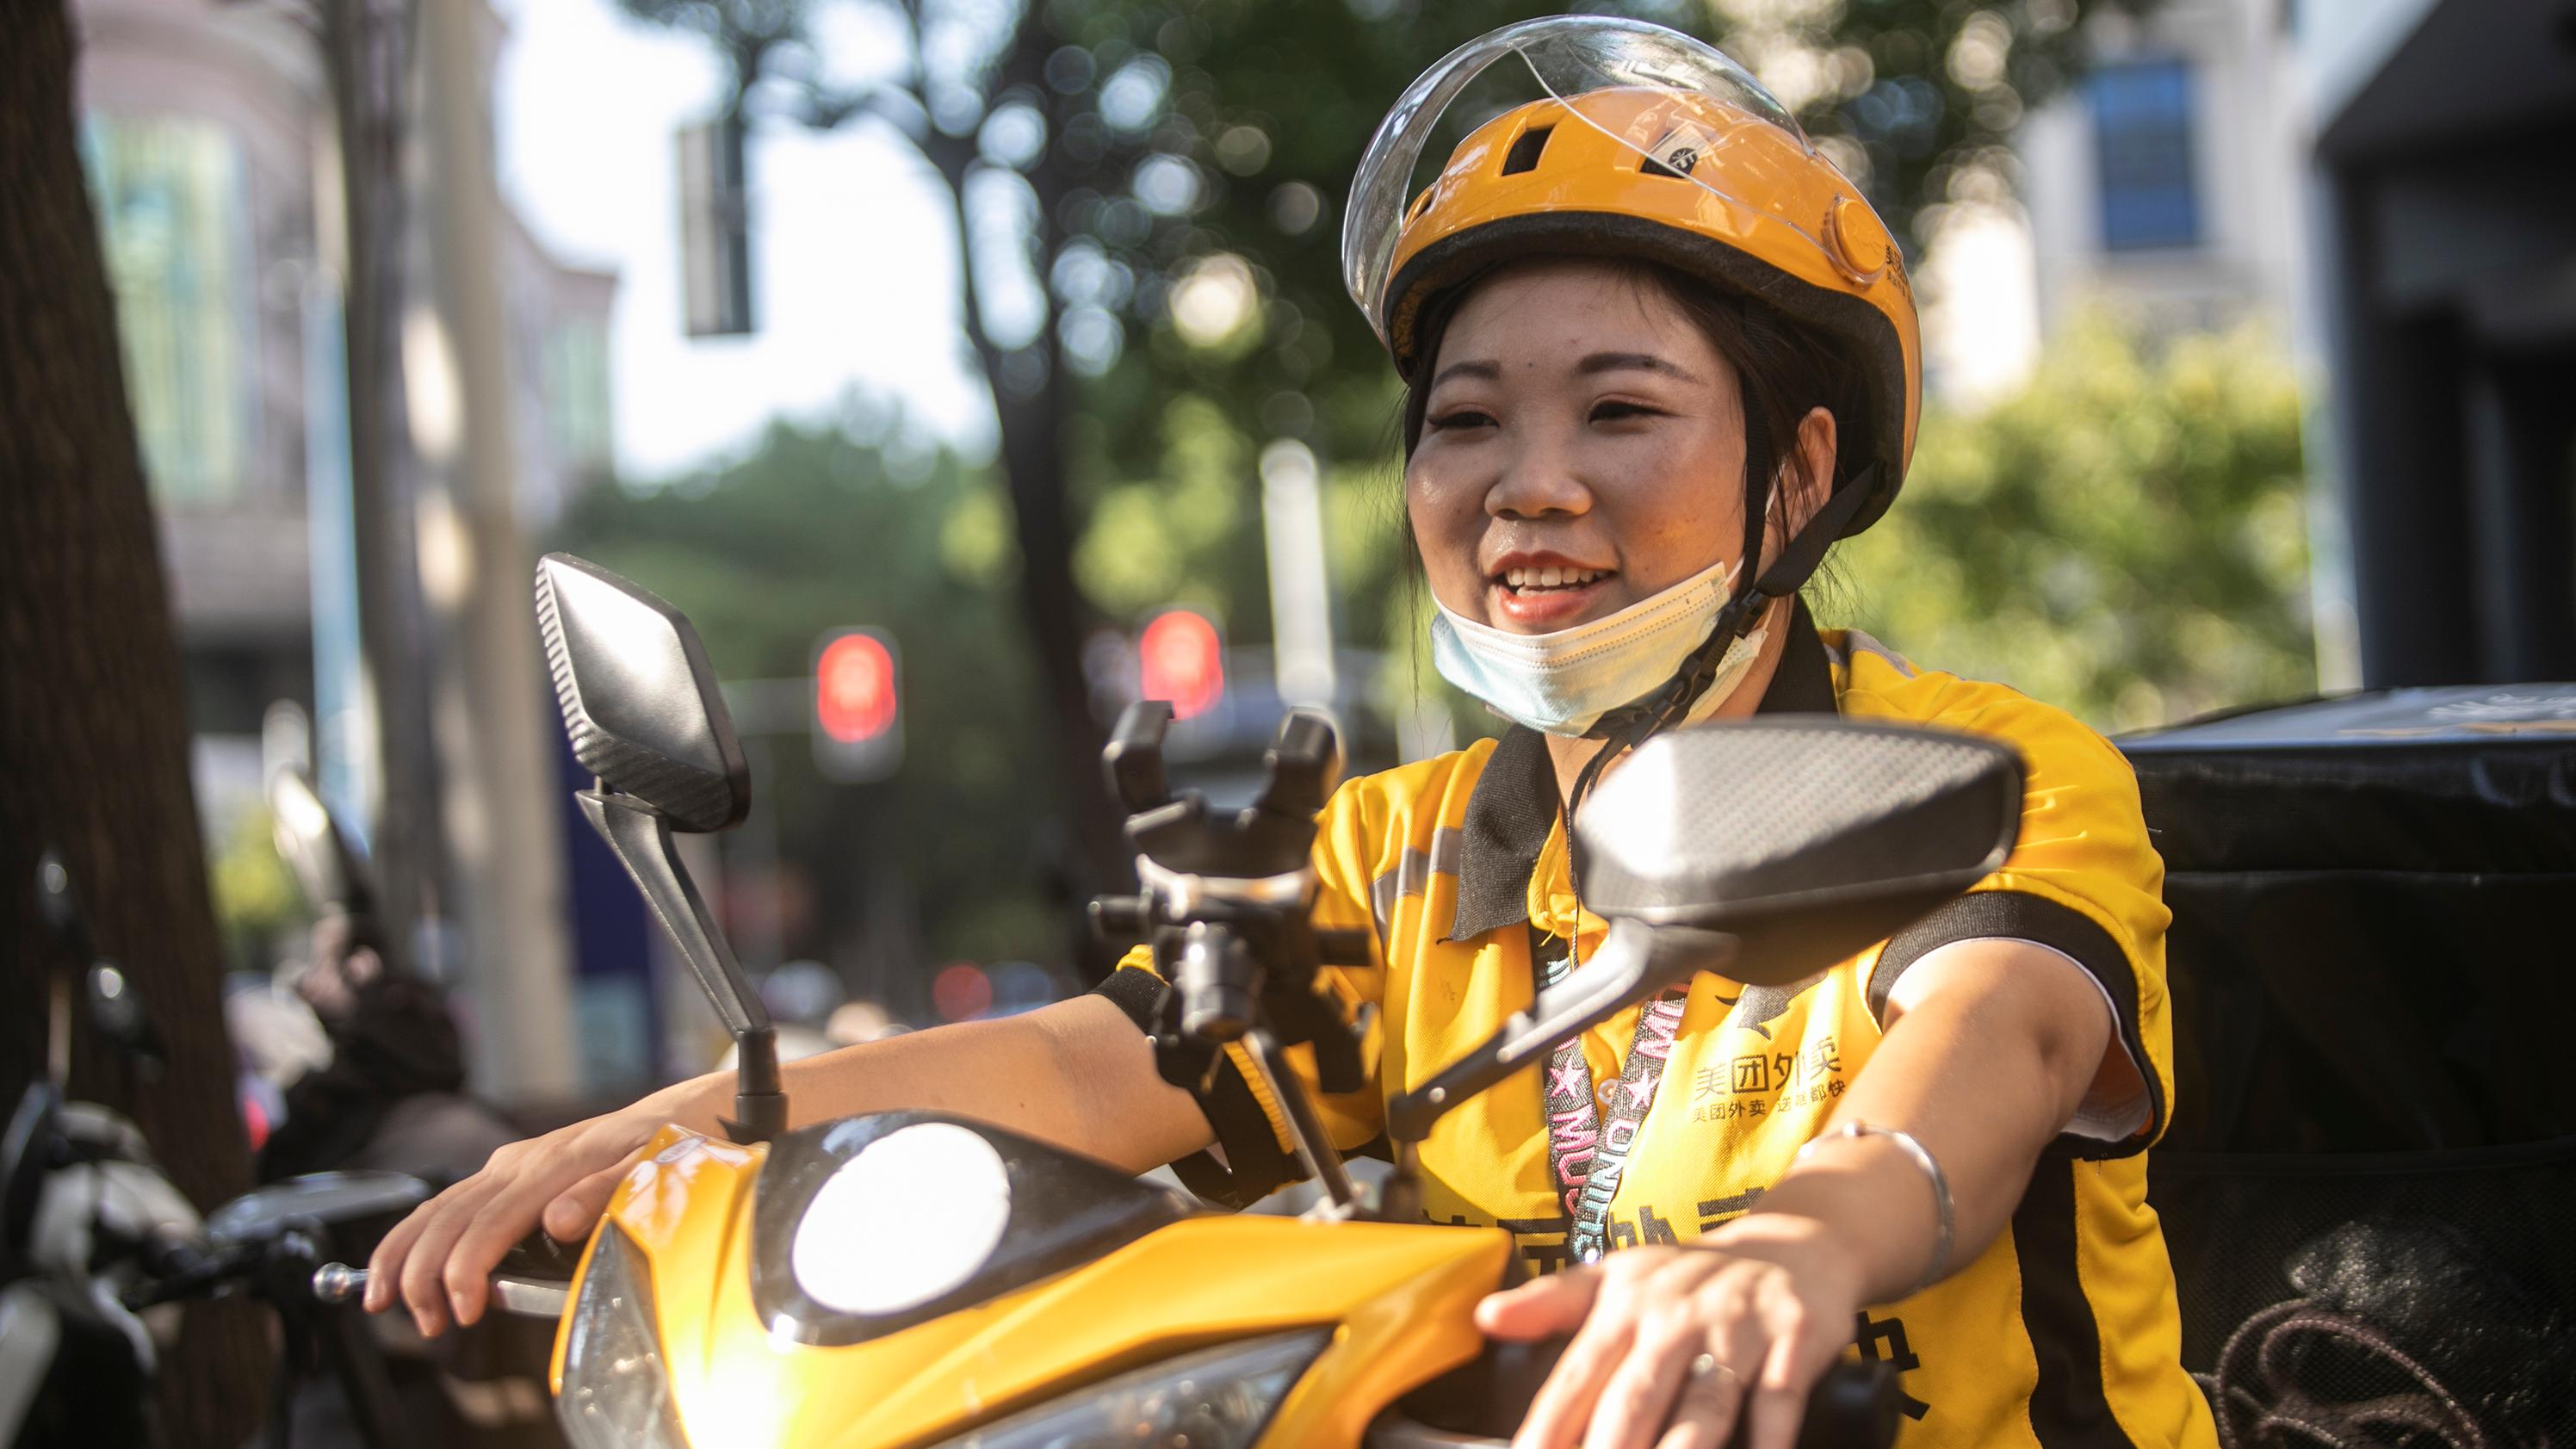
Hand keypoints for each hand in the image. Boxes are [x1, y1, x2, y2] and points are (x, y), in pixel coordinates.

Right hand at [363, 1075, 715, 1334]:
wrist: (685, 1111)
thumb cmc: (672, 1143)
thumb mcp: (655, 1168)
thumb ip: (606, 1192)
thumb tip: (557, 1222)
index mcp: (555, 1164)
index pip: (493, 1221)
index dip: (469, 1268)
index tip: (462, 1308)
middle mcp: (523, 1161)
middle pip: (453, 1216)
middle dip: (426, 1271)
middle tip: (426, 1321)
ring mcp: (512, 1164)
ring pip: (441, 1206)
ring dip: (407, 1253)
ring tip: (387, 1299)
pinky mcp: (511, 1171)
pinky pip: (452, 1202)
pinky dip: (419, 1232)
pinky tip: (401, 1260)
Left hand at [1473, 1222, 1862, 1448]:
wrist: (1796, 1243)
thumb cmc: (1691, 1274)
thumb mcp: (1617, 1275)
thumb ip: (1549, 1302)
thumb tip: (1485, 1317)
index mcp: (1624, 1309)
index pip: (1575, 1379)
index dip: (1548, 1426)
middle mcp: (1675, 1320)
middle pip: (1635, 1399)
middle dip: (1608, 1448)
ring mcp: (1736, 1331)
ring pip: (1703, 1406)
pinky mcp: (1793, 1341)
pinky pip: (1779, 1398)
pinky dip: (1770, 1435)